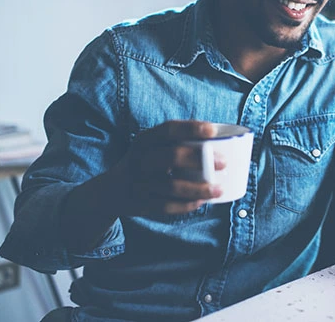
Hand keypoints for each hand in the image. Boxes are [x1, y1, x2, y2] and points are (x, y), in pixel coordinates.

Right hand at [108, 120, 225, 216]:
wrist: (111, 191)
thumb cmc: (146, 163)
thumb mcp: (153, 147)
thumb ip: (179, 143)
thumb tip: (224, 141)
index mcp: (146, 140)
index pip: (168, 130)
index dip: (191, 128)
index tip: (213, 131)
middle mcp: (140, 159)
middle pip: (170, 156)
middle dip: (199, 159)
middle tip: (223, 163)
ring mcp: (138, 182)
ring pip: (170, 186)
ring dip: (198, 188)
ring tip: (219, 189)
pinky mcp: (140, 203)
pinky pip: (166, 205)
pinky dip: (186, 205)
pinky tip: (201, 202)